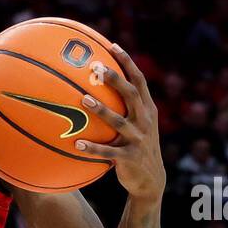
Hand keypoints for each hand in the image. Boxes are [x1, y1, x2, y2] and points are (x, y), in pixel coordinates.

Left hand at [74, 43, 164, 203]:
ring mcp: (138, 139)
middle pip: (131, 94)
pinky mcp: (129, 158)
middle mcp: (145, 121)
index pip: (139, 80)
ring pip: (118, 121)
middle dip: (114, 79)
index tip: (113, 46)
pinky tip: (76, 144)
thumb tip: (101, 89)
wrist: (151, 181)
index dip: (127, 63)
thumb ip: (126, 109)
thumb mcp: (138, 126)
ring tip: (83, 100)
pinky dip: (93, 148)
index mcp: (148, 110)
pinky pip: (108, 152)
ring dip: (101, 110)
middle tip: (96, 67)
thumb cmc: (137, 148)